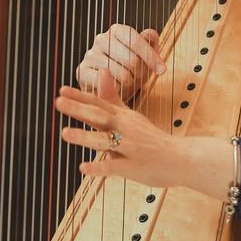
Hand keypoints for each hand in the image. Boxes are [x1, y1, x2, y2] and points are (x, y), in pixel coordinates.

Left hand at [56, 69, 234, 200]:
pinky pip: (115, 167)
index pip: (99, 104)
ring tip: (64, 133)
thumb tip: (102, 72)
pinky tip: (83, 168)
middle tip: (58, 102)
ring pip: (105, 141)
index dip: (80, 97)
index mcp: (123, 118)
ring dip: (85, 137)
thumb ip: (113, 98)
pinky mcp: (135, 167)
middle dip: (78, 109)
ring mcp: (131, 148)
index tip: (61, 89)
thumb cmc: (152, 139)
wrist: (182, 157)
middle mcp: (126, 129)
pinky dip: (99, 168)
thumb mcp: (132, 116)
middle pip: (99, 117)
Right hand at [76, 24, 165, 99]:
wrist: (110, 86)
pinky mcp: (82, 71)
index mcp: (117, 30)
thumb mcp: (145, 54)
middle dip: (140, 73)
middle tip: (139, 79)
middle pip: (131, 59)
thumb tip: (149, 34)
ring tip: (128, 83)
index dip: (151, 57)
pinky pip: (107, 84)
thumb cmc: (131, 67)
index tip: (162, 70)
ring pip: (121, 74)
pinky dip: (116, 89)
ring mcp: (90, 55)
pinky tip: (116, 87)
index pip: (136, 41)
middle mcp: (101, 39)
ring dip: (130, 84)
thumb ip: (150, 41)